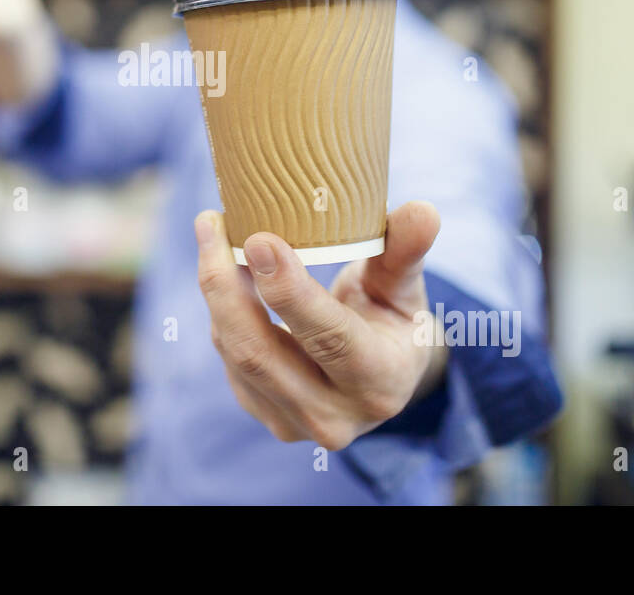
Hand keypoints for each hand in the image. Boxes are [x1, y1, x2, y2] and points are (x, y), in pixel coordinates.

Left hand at [195, 201, 446, 450]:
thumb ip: (406, 251)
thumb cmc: (392, 319)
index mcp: (380, 382)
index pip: (330, 338)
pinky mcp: (263, 413)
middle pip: (260, 353)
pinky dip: (220, 309)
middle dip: (226, 286)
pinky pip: (228, 359)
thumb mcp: (406, 288)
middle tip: (212, 223)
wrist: (378, 377)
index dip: (290, 292)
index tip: (259, 239)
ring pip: (236, 354)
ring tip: (213, 232)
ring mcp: (293, 423)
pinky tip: (222, 269)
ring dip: (216, 290)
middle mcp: (334, 416)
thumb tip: (422, 210)